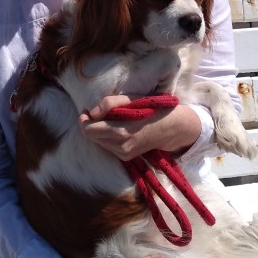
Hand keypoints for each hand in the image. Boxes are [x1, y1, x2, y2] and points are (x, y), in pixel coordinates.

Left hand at [79, 96, 200, 159]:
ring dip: (98, 131)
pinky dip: (106, 136)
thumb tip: (91, 112)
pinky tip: (116, 128)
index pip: (88, 130)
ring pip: (98, 142)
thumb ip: (109, 104)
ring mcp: (123, 154)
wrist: (173, 128)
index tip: (86, 110)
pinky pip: (107, 146)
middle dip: (90, 124)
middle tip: (95, 112)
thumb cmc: (153, 109)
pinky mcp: (126, 157)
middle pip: (90, 137)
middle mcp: (120, 147)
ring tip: (109, 119)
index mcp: (120, 131)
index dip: (83, 119)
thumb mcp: (132, 99)